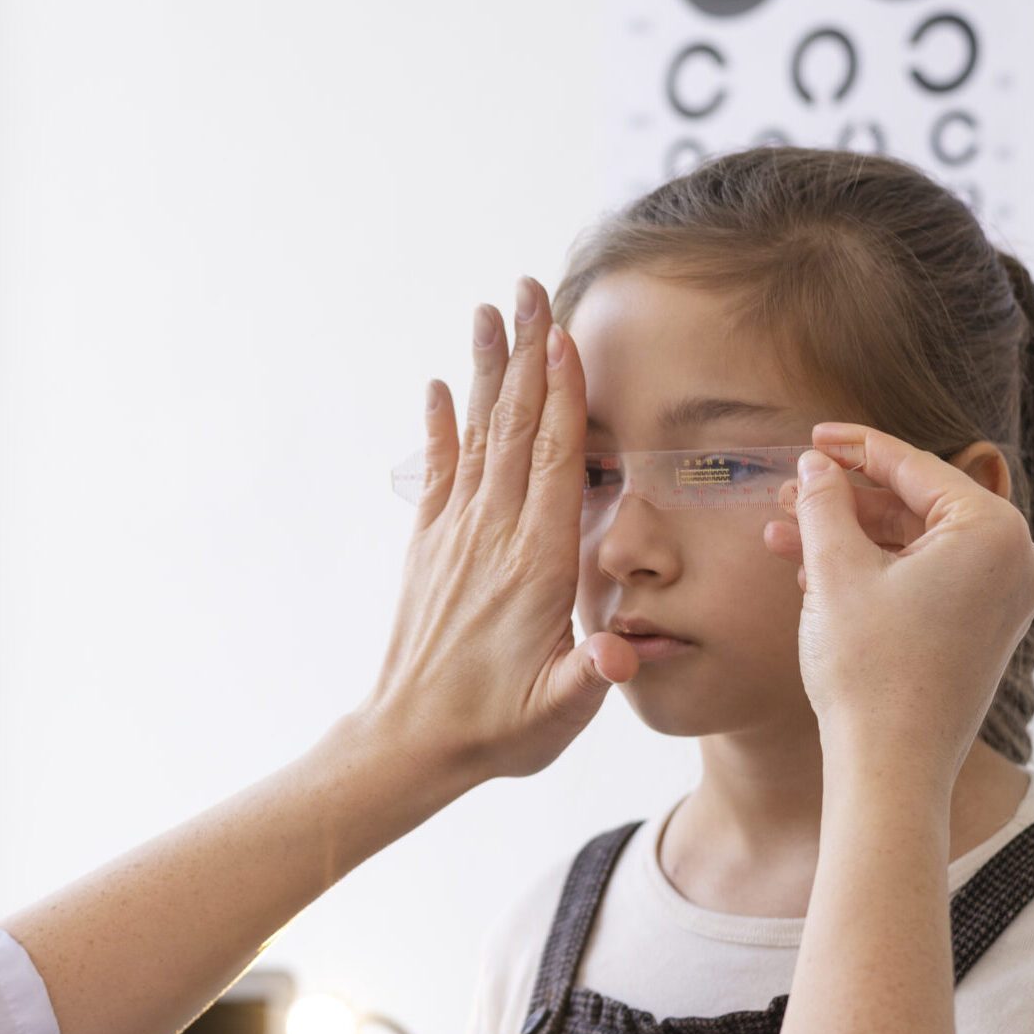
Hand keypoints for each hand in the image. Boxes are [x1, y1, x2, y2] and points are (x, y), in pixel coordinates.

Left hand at [362, 279, 638, 787]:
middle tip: (529, 289)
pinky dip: (440, 426)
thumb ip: (593, 675)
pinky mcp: (429, 550)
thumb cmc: (497, 731)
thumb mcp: (559, 712)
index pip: (551, 464)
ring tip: (489, 310)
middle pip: (514, 429)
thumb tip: (622, 651)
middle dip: (526, 356)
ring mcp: (455, 539)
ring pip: (478, 437)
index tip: (563, 336)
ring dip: (487, 371)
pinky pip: (437, 474)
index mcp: (536, 567)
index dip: (560, 397)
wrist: (410, 745)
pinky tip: (442, 386)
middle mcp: (492, 539)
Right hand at [765, 425, 1033, 785]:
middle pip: (916, 505)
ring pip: (914, 545)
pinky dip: (873, 571)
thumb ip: (824, 503)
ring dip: (849, 537)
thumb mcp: (835, 571)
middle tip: (788, 491)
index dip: (855, 448)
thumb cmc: (870, 670)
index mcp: (994, 532)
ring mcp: (1004, 598)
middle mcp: (1016, 560)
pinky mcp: (983, 629)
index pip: (915, 467)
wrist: (890, 767)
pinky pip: (925, 579)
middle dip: (845, 500)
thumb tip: (816, 465)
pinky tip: (811, 572)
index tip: (813, 437)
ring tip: (782, 534)